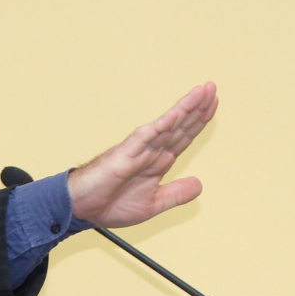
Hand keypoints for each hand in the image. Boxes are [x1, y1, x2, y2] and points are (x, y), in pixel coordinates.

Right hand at [66, 83, 216, 226]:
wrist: (81, 208)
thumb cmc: (110, 204)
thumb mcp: (153, 204)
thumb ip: (176, 194)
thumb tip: (200, 185)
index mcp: (158, 162)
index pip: (184, 136)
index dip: (199, 120)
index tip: (213, 103)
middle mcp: (151, 151)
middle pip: (179, 125)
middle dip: (197, 107)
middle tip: (212, 87)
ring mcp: (138, 150)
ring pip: (166, 126)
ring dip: (184, 109)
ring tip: (201, 92)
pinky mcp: (124, 154)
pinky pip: (144, 138)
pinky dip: (159, 127)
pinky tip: (174, 116)